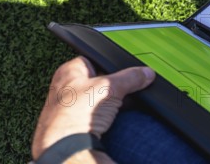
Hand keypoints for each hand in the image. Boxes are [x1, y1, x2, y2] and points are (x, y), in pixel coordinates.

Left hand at [31, 57, 154, 160]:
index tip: (122, 71)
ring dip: (110, 104)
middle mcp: (65, 89)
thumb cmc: (75, 114)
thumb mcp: (110, 88)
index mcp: (68, 72)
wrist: (65, 148)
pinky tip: (111, 121)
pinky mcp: (73, 127)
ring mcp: (68, 109)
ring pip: (97, 101)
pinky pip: (94, 118)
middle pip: (97, 82)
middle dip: (112, 87)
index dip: (108, 65)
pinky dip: (105, 118)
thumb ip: (130, 78)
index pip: (92, 60)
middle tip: (124, 91)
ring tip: (118, 108)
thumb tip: (145, 73)